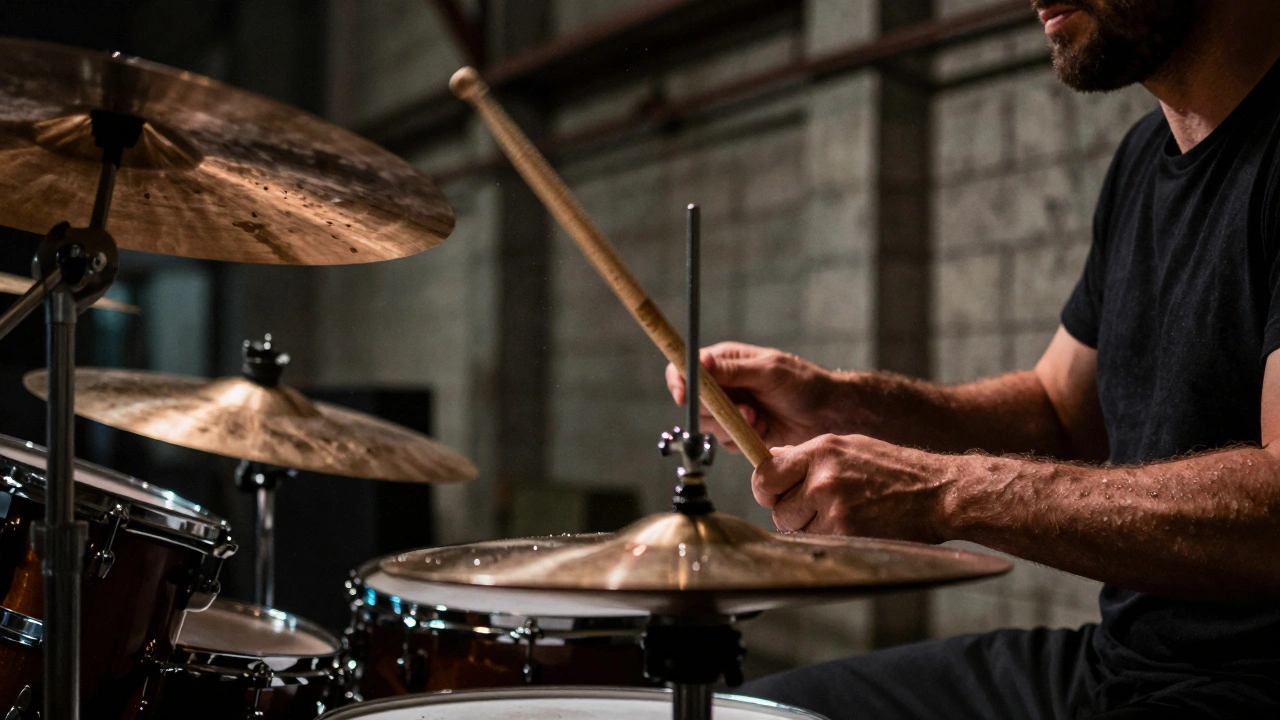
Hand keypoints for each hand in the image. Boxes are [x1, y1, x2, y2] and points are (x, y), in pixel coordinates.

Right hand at [665, 342, 844, 451]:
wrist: (826, 414)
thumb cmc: (803, 383)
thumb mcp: (769, 371)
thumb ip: (733, 370)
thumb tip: (699, 363)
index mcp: (725, 361)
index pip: (686, 368)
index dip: (679, 381)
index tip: (683, 396)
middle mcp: (723, 385)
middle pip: (694, 402)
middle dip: (716, 412)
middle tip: (745, 411)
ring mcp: (730, 409)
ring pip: (708, 425)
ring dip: (732, 426)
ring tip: (759, 419)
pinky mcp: (739, 431)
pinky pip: (725, 442)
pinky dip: (743, 439)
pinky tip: (764, 429)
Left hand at [752, 433, 951, 541]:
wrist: (938, 492)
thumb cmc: (894, 469)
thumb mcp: (849, 447)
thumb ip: (807, 455)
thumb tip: (771, 459)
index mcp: (820, 450)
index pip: (765, 474)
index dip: (767, 488)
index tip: (775, 494)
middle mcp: (822, 477)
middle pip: (776, 507)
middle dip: (791, 511)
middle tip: (819, 507)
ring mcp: (833, 507)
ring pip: (794, 528)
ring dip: (810, 528)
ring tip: (842, 514)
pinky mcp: (846, 532)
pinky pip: (817, 542)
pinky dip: (829, 539)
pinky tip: (853, 526)